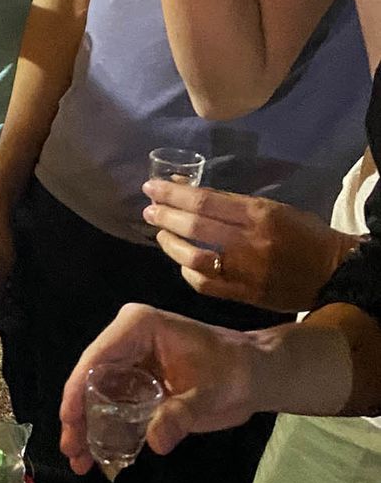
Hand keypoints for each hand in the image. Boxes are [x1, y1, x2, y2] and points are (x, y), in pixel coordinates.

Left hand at [142, 179, 352, 312]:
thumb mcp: (274, 208)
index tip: (152, 187)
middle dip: (165, 216)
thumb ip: (233, 204)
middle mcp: (248, 242)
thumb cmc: (304, 234)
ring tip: (160, 234)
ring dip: (170, 244)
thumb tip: (190, 192)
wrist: (333, 273)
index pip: (205, 200)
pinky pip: (205, 284)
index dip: (174, 193)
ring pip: (194, 257)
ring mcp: (245, 271)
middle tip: (149, 210)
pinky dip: (187, 272)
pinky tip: (181, 262)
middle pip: (195, 226)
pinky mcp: (244, 294)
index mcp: (258, 215)